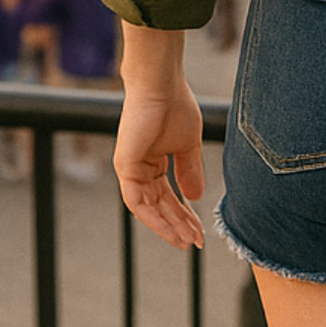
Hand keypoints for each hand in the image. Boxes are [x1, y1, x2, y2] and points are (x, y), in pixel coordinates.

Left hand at [114, 76, 205, 250]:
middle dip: (178, 224)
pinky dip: (154, 217)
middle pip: (160, 205)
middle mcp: (140, 169)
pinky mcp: (125, 166)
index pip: (169, 196)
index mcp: (154, 162)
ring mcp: (130, 169)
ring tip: (187, 241)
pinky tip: (171, 228)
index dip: (184, 214)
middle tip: (196, 242)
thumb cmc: (176, 106)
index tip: (200, 231)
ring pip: (148, 208)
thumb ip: (190, 171)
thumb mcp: (188, 145)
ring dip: (167, 226)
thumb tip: (196, 197)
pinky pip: (137, 201)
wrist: (161, 84)